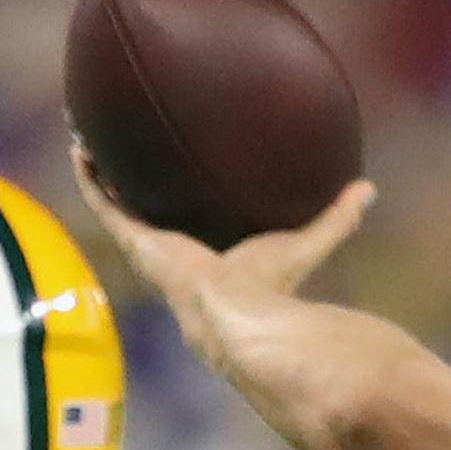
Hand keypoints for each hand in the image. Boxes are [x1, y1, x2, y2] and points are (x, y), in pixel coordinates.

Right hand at [70, 144, 376, 309]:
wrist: (236, 314)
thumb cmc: (271, 288)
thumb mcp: (304, 240)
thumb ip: (336, 218)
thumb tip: (369, 188)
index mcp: (205, 253)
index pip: (189, 220)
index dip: (181, 196)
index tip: (176, 166)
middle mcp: (171, 249)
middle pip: (145, 208)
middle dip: (133, 179)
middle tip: (124, 143)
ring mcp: (148, 245)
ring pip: (115, 202)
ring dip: (102, 171)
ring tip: (90, 135)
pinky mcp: (134, 242)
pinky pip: (103, 203)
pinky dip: (90, 176)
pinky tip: (82, 145)